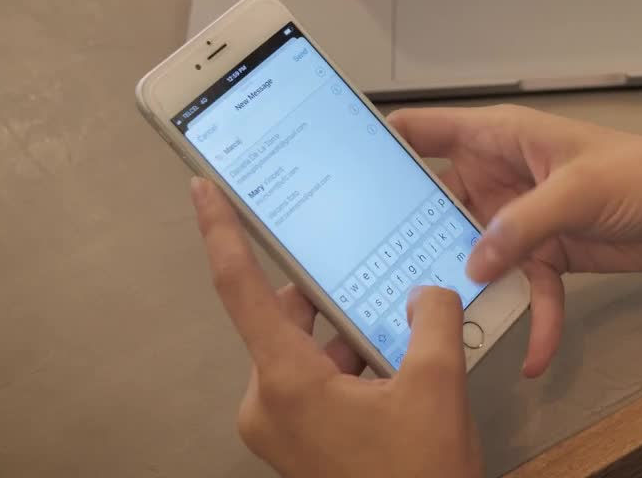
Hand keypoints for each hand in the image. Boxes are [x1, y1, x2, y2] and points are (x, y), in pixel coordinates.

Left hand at [190, 177, 480, 477]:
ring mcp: (280, 426)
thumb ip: (433, 321)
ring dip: (345, 333)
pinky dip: (348, 363)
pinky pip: (314, 381)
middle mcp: (268, 403)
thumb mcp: (438, 386)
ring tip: (396, 320)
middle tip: (359, 261)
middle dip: (326, 292)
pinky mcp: (298, 441)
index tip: (203, 193)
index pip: (241, 291)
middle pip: (284, 319)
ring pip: (304, 351)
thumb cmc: (415, 476)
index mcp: (287, 382)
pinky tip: (396, 360)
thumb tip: (425, 294)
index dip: (221, 235)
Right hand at [387, 105, 641, 377]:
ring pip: (478, 256)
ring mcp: (524, 219)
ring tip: (443, 326)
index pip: (428, 130)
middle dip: (414, 238)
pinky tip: (534, 359)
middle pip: (439, 205)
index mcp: (501, 140)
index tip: (340, 173)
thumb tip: (473, 262)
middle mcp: (502, 177)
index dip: (383, 144)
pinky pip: (528, 290)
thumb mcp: (579, 192)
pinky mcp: (549, 254)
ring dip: (469, 290)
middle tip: (376, 274)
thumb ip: (523, 225)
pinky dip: (533, 323)